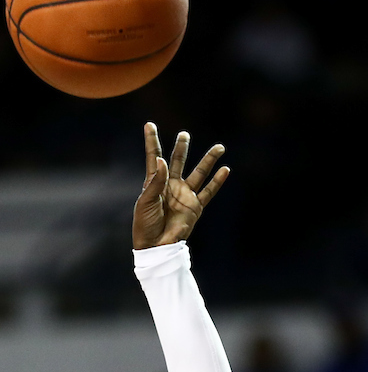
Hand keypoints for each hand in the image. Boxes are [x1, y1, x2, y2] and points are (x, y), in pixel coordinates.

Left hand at [132, 122, 229, 249]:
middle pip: (178, 161)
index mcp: (154, 183)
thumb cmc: (145, 225)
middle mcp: (170, 186)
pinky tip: (226, 170)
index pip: (154, 157)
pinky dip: (218, 181)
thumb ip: (156, 181)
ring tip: (220, 147)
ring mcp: (184, 195)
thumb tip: (163, 160)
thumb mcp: (146, 202)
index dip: (152, 141)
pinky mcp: (195, 206)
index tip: (149, 125)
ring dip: (209, 160)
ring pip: (199, 173)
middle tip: (184, 134)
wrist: (156, 246)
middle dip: (182, 148)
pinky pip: (209, 191)